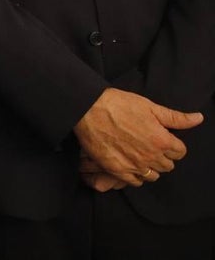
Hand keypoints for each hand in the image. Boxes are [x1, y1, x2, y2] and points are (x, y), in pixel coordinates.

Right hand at [73, 88, 202, 186]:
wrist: (88, 109)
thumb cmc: (119, 104)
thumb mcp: (150, 106)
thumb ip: (176, 117)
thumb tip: (198, 119)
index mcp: (162, 140)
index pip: (180, 152)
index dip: (173, 144)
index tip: (162, 138)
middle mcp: (151, 156)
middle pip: (168, 166)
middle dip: (163, 156)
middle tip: (150, 145)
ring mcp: (134, 165)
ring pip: (153, 175)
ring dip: (150, 167)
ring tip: (140, 155)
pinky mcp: (117, 170)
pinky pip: (135, 182)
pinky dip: (136, 176)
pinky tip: (130, 164)